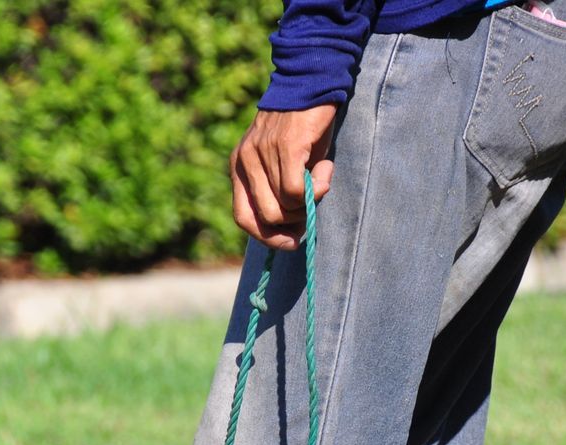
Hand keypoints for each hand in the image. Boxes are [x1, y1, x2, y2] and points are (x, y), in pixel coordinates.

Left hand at [231, 106, 337, 250]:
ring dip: (310, 200)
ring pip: (284, 206)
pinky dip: (318, 188)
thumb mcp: (282, 161)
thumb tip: (290, 231)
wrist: (311, 82)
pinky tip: (326, 168)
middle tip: (313, 203)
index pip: (243, 217)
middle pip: (266, 217)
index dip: (266, 237)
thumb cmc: (302, 126)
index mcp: (239, 167)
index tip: (291, 241)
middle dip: (295, 221)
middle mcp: (245, 162)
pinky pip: (298, 190)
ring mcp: (262, 154)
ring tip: (321, 174)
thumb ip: (278, 190)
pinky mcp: (284, 147)